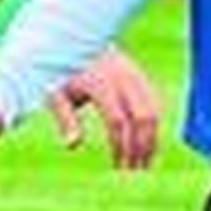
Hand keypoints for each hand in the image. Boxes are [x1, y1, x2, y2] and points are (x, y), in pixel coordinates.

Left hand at [44, 47, 161, 170]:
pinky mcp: (140, 74)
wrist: (74, 40)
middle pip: (142, 117)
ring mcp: (134, 74)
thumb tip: (72, 145)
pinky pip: (155, 102)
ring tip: (145, 162)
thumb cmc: (61, 72)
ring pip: (154, 110)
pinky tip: (148, 143)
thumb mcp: (56, 93)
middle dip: (142, 146)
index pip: (117, 121)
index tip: (118, 166)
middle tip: (136, 170)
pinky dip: (154, 124)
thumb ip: (65, 118)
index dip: (120, 146)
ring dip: (152, 138)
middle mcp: (121, 77)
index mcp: (99, 82)